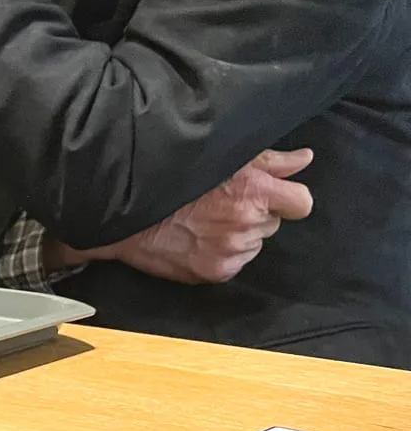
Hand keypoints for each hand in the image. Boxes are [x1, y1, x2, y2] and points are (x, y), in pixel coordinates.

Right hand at [50, 149, 314, 283]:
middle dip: (256, 214)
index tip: (272, 196)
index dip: (288, 199)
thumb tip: (304, 159)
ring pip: (254, 244)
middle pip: (273, 223)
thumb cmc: (172, 179)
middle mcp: (246, 224)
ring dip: (239, 235)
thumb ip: (270, 161)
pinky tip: (199, 240)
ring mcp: (230, 252)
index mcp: (254, 192)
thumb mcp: (223, 159)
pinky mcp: (214, 272)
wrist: (127, 212)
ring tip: (206, 223)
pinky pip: (235, 263)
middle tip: (223, 205)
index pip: (301, 203)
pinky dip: (222, 254)